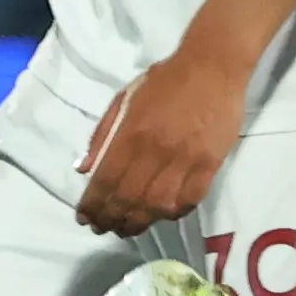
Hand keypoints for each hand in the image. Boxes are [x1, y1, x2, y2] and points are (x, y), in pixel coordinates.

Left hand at [75, 48, 247, 236]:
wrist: (211, 67)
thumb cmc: (164, 81)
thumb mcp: (122, 100)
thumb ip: (102, 136)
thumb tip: (85, 169)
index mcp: (130, 134)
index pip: (105, 180)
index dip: (93, 205)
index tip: (84, 218)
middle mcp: (155, 151)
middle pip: (129, 198)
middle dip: (111, 219)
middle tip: (103, 228)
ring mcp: (185, 159)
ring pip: (158, 205)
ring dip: (140, 222)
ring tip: (128, 229)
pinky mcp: (211, 163)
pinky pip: (190, 199)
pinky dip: (174, 212)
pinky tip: (163, 215)